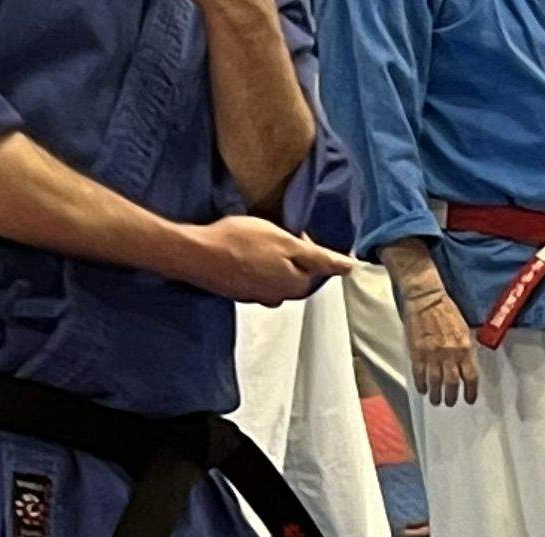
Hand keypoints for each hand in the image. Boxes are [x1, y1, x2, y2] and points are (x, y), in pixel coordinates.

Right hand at [171, 214, 350, 303]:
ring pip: (275, 276)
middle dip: (294, 255)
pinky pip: (255, 277)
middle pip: (297, 274)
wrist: (195, 254)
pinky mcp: (237, 290)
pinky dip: (254, 264)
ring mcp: (256, 296)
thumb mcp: (285, 242)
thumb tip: (348, 268)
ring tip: (259, 239)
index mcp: (296, 285)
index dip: (313, 248)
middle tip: (279, 231)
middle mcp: (279, 296)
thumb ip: (320, 257)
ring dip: (273, 260)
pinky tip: (243, 251)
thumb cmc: (238, 244)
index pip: (319, 269)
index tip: (301, 233)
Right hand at [399, 263, 483, 404]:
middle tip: (450, 403)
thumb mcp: (464, 329)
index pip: (470, 376)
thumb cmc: (446, 310)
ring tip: (436, 401)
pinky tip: (422, 390)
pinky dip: (421, 384)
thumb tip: (468, 364)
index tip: (469, 399)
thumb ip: (466, 348)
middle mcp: (449, 353)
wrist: (426, 298)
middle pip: (452, 383)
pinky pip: (419, 373)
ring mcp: (432, 353)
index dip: (471, 391)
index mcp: (464, 348)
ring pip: (435, 381)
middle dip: (452, 396)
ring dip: (436, 394)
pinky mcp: (417, 350)